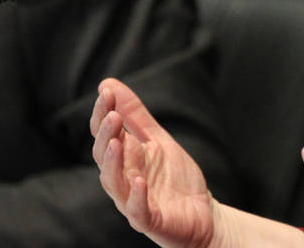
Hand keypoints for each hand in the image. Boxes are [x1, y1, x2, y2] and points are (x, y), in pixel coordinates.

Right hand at [90, 78, 217, 247]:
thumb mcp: (156, 139)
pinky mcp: (148, 220)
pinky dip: (136, 197)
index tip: (106, 92)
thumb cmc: (174, 177)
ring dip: (113, 163)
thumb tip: (108, 83)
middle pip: (104, 156)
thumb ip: (135, 115)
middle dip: (106, 135)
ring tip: (117, 142)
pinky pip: (137, 211)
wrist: (202, 213)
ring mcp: (133, 200)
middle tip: (112, 115)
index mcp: (124, 157)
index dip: (102, 113)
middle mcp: (123, 178)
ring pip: (113, 183)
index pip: (104, 134)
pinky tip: (139, 181)